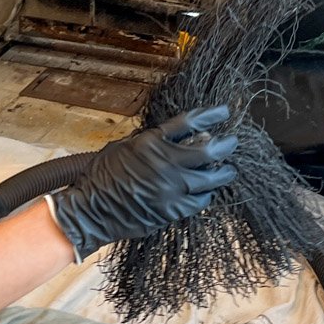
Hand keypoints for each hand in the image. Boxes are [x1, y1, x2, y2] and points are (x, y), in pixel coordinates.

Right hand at [49, 105, 237, 261]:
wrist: (90, 211)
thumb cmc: (102, 176)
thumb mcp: (124, 147)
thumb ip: (151, 141)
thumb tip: (178, 137)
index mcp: (151, 143)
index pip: (189, 123)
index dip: (211, 115)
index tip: (223, 113)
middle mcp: (165, 164)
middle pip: (209, 151)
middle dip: (226, 145)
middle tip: (232, 143)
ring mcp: (171, 190)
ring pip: (211, 180)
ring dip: (222, 173)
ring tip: (228, 171)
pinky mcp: (172, 211)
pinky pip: (200, 201)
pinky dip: (206, 195)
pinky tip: (207, 192)